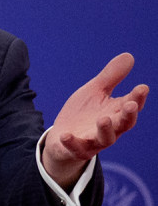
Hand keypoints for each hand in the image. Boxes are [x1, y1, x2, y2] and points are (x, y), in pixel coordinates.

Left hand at [43, 52, 147, 188]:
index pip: (131, 104)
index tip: (142, 87)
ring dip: (105, 129)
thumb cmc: (84, 113)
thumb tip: (129, 56)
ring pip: (106, 138)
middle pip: (124, 123)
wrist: (62, 138)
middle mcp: (111, 128)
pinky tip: (65, 135)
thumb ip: (111, 77)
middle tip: (130, 105)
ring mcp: (94, 141)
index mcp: (116, 112)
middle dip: (128, 115)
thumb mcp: (95, 91)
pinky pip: (76, 148)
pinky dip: (71, 142)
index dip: (138, 97)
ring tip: (104, 119)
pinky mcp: (77, 149)